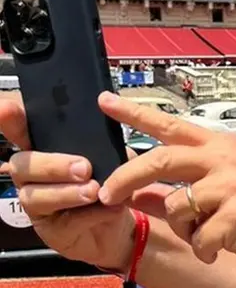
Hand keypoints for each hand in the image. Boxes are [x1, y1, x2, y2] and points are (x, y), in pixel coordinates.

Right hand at [0, 100, 150, 270]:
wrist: (120, 226)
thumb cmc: (109, 184)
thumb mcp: (112, 158)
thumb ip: (105, 145)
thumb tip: (106, 133)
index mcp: (46, 152)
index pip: (22, 132)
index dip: (11, 121)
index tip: (5, 109)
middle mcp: (33, 177)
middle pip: (23, 165)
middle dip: (52, 165)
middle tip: (83, 167)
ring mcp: (38, 205)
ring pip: (36, 196)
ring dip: (67, 192)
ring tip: (94, 191)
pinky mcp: (51, 230)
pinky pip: (64, 221)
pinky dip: (89, 214)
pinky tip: (109, 209)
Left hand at [95, 92, 235, 280]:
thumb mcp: (219, 193)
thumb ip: (178, 189)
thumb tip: (135, 193)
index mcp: (220, 147)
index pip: (171, 126)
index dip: (135, 114)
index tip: (105, 101)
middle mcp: (226, 159)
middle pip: (160, 160)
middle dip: (126, 179)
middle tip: (106, 196)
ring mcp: (233, 185)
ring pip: (176, 206)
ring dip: (183, 229)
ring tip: (207, 233)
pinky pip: (198, 237)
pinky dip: (204, 249)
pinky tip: (222, 247)